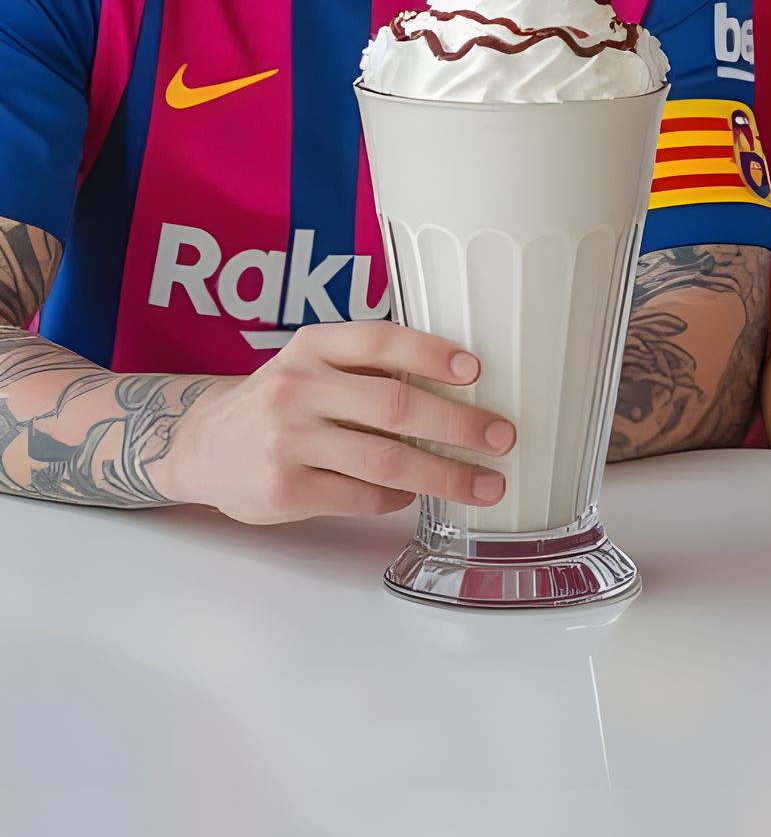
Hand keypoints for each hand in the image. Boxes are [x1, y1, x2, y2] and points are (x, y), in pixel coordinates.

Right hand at [160, 323, 516, 525]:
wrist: (204, 444)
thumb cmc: (279, 401)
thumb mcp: (311, 363)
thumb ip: (367, 369)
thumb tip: (458, 386)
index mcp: (312, 346)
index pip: (380, 340)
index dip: (431, 353)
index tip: (476, 370)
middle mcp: (298, 388)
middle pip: (394, 405)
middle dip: (458, 424)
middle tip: (500, 437)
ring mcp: (288, 442)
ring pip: (385, 459)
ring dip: (444, 474)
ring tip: (485, 483)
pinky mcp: (285, 490)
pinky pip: (361, 497)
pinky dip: (398, 497)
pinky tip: (414, 493)